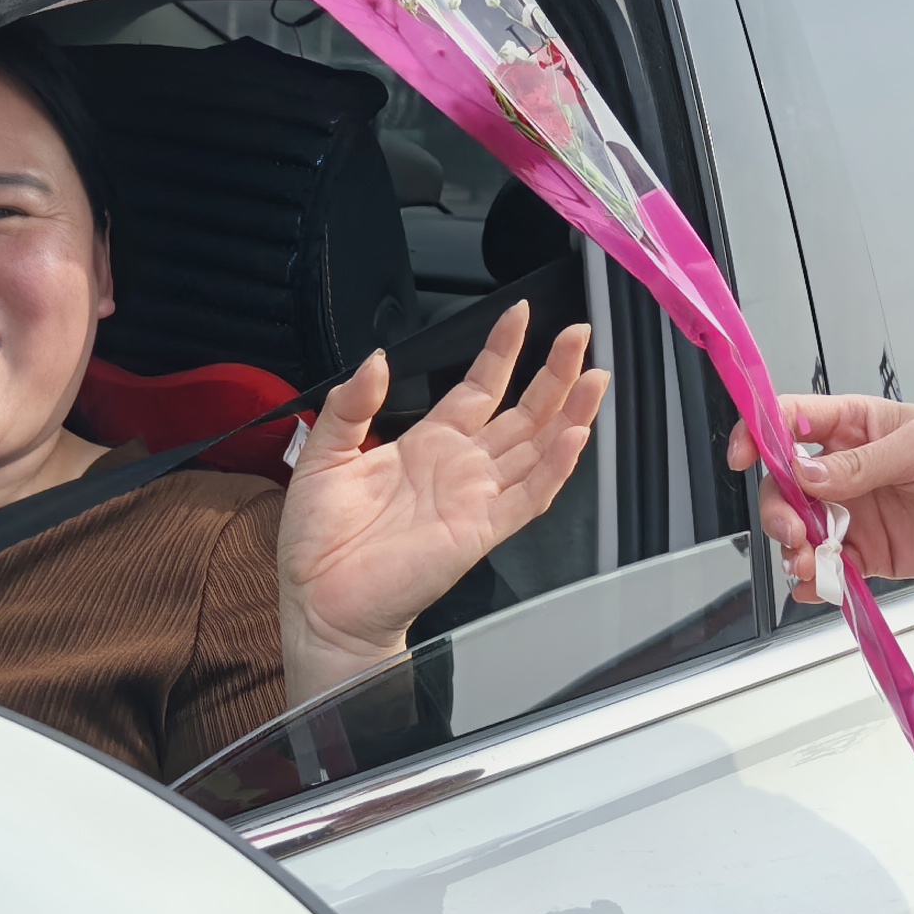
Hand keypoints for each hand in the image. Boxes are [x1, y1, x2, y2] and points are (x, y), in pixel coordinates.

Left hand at [277, 309, 607, 694]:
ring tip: (595, 375)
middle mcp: (461, 467)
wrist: (319, 601)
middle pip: (523, 411)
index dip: (503, 350)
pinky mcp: (481, 530)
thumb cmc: (319, 542)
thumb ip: (351, 404)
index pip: (479, 387)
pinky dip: (555, 466)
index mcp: (428, 444)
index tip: (521, 313)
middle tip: (580, 334)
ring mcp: (477, 498)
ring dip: (569, 411)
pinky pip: (529, 496)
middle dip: (555, 371)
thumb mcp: (324, 455)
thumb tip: (378, 359)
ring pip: (538, 447)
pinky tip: (574, 434)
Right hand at [726, 393, 913, 596]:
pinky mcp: (872, 554)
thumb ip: (862, 463)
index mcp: (856, 424)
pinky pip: (828, 569)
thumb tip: (809, 476)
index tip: (743, 455)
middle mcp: (848, 468)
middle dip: (778, 508)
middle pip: (784, 485)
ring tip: (808, 560)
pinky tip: (821, 583)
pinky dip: (816, 581)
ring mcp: (857, 513)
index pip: (790, 420)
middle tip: (795, 529)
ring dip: (792, 547)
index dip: (758, 433)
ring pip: (800, 530)